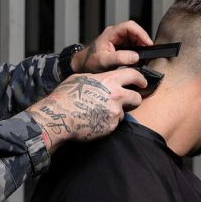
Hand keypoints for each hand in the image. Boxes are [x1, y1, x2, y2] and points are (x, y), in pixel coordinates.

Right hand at [27, 68, 146, 153]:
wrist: (58, 116)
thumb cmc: (66, 96)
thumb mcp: (80, 78)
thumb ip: (97, 78)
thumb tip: (102, 79)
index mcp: (109, 80)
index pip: (134, 75)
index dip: (140, 79)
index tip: (142, 82)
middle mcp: (116, 95)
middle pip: (137, 97)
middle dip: (134, 99)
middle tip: (129, 101)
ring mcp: (114, 112)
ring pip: (124, 112)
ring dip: (117, 112)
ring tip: (102, 112)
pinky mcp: (111, 126)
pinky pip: (114, 124)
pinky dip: (108, 123)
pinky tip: (96, 120)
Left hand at [71, 20, 152, 73]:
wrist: (82, 65)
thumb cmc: (89, 61)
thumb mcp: (103, 61)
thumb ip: (119, 58)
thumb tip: (135, 56)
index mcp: (111, 33)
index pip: (130, 26)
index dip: (141, 33)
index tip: (148, 43)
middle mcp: (116, 34)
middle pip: (135, 32)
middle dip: (143, 41)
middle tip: (148, 52)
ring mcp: (118, 39)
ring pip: (135, 38)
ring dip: (141, 46)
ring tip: (144, 57)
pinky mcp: (121, 46)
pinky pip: (133, 45)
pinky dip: (138, 51)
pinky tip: (139, 59)